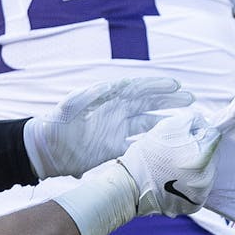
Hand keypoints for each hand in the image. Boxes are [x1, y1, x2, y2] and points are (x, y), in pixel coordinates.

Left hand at [27, 77, 193, 176]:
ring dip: (165, 122)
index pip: (138, 89)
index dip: (158, 86)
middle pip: (149, 104)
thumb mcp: (73, 104)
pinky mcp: (114, 149)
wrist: (45, 148)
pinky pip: (138, 145)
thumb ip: (92, 94)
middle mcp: (117, 113)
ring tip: (185, 121)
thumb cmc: (57, 122)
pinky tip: (167, 145)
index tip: (176, 85)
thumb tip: (113, 86)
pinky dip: (152, 144)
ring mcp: (117, 131)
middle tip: (190, 100)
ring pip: (147, 124)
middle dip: (170, 101)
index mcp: (109, 98)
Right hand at [115, 110, 220, 215]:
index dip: (200, 133)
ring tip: (174, 167)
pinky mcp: (194, 206)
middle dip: (199, 152)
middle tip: (177, 153)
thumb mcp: (169, 126)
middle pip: (211, 157)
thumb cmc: (147, 155)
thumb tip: (205, 123)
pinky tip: (175, 180)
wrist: (130, 186)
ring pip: (206, 173)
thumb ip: (193, 120)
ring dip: (195, 168)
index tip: (187, 136)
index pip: (214, 137)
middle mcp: (206, 178)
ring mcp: (201, 194)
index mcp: (203, 157)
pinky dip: (190, 184)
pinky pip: (198, 190)